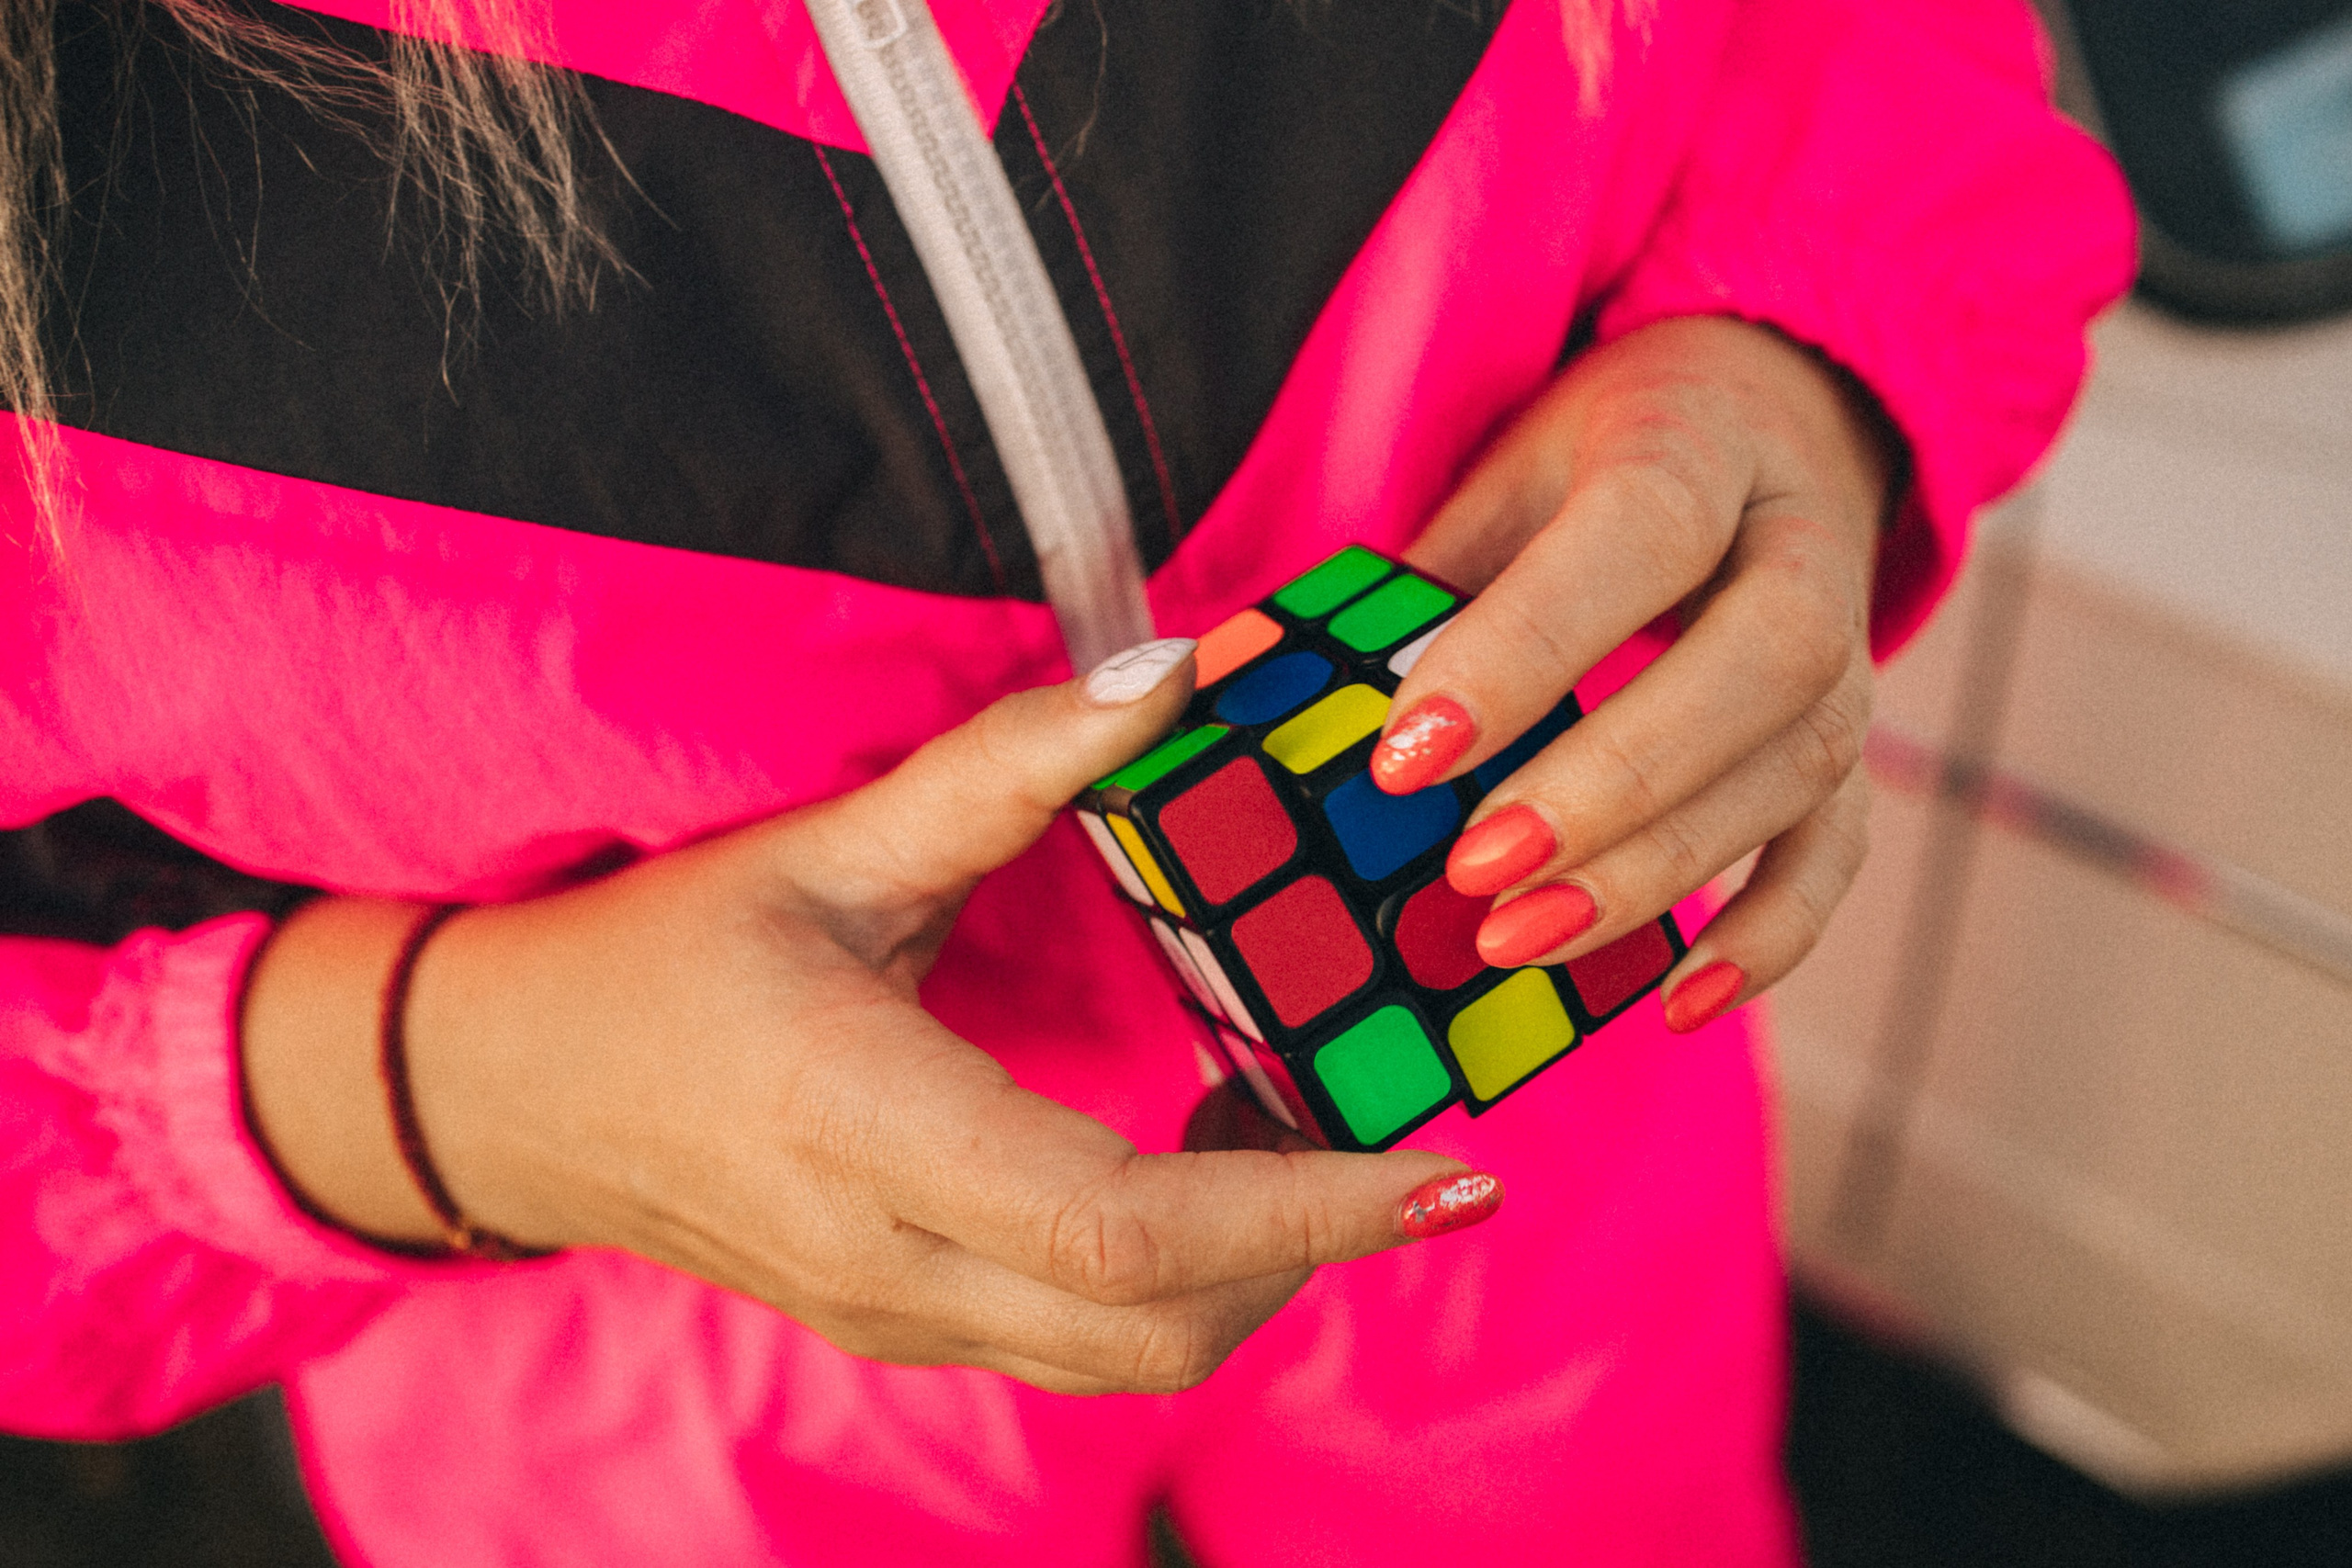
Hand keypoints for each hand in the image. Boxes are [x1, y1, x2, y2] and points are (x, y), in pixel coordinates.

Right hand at [243, 641, 1493, 1395]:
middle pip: (1161, 1326)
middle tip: (1400, 1137)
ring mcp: (893, 1313)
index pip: (1127, 1226)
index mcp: (867, 1126)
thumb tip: (1172, 673)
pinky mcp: (902, 1321)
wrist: (508, 1092)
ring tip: (1307, 1139)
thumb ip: (1003, 771)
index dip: (1308, 1207)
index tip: (1449, 1170)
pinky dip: (1180, 1280)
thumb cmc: (654, 957)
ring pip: (1132, 1356)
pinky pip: (1079, 1342)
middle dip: (1316, 1246)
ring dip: (1254, 1270)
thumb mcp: (822, 847)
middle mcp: (888, 1257)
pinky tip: (1208, 1166)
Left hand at [1370, 316, 1895, 1029]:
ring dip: (1657, 870)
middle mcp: (1801, 541)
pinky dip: (1769, 936)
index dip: (1527, 648)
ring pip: (1800, 767)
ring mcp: (1850, 650)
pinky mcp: (1853, 745)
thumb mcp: (1507, 474)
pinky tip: (1677, 1003)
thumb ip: (1420, 582)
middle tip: (1475, 867)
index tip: (1408, 757)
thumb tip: (1245, 686)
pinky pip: (1838, 851)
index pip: (1638, 532)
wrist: (1769, 424)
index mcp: (1695, 441)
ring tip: (1519, 936)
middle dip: (1613, 779)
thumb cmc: (1601, 458)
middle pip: (1763, 659)